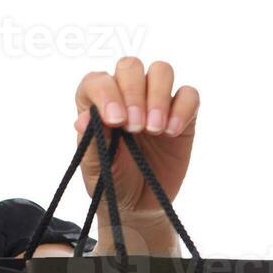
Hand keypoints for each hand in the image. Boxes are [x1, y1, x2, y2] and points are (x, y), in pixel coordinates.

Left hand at [72, 58, 197, 219]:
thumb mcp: (96, 167)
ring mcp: (155, 101)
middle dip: (133, 93)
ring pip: (161, 71)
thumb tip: (83, 118)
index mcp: (97, 102)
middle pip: (131, 67)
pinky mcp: (181, 113)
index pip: (98, 80)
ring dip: (158, 97)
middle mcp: (126, 94)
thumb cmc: (111, 181)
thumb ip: (91, 141)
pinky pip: (189, 95)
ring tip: (154, 129)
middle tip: (135, 127)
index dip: (107, 93)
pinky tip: (171, 132)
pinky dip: (182, 109)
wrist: (139, 205)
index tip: (115, 121)